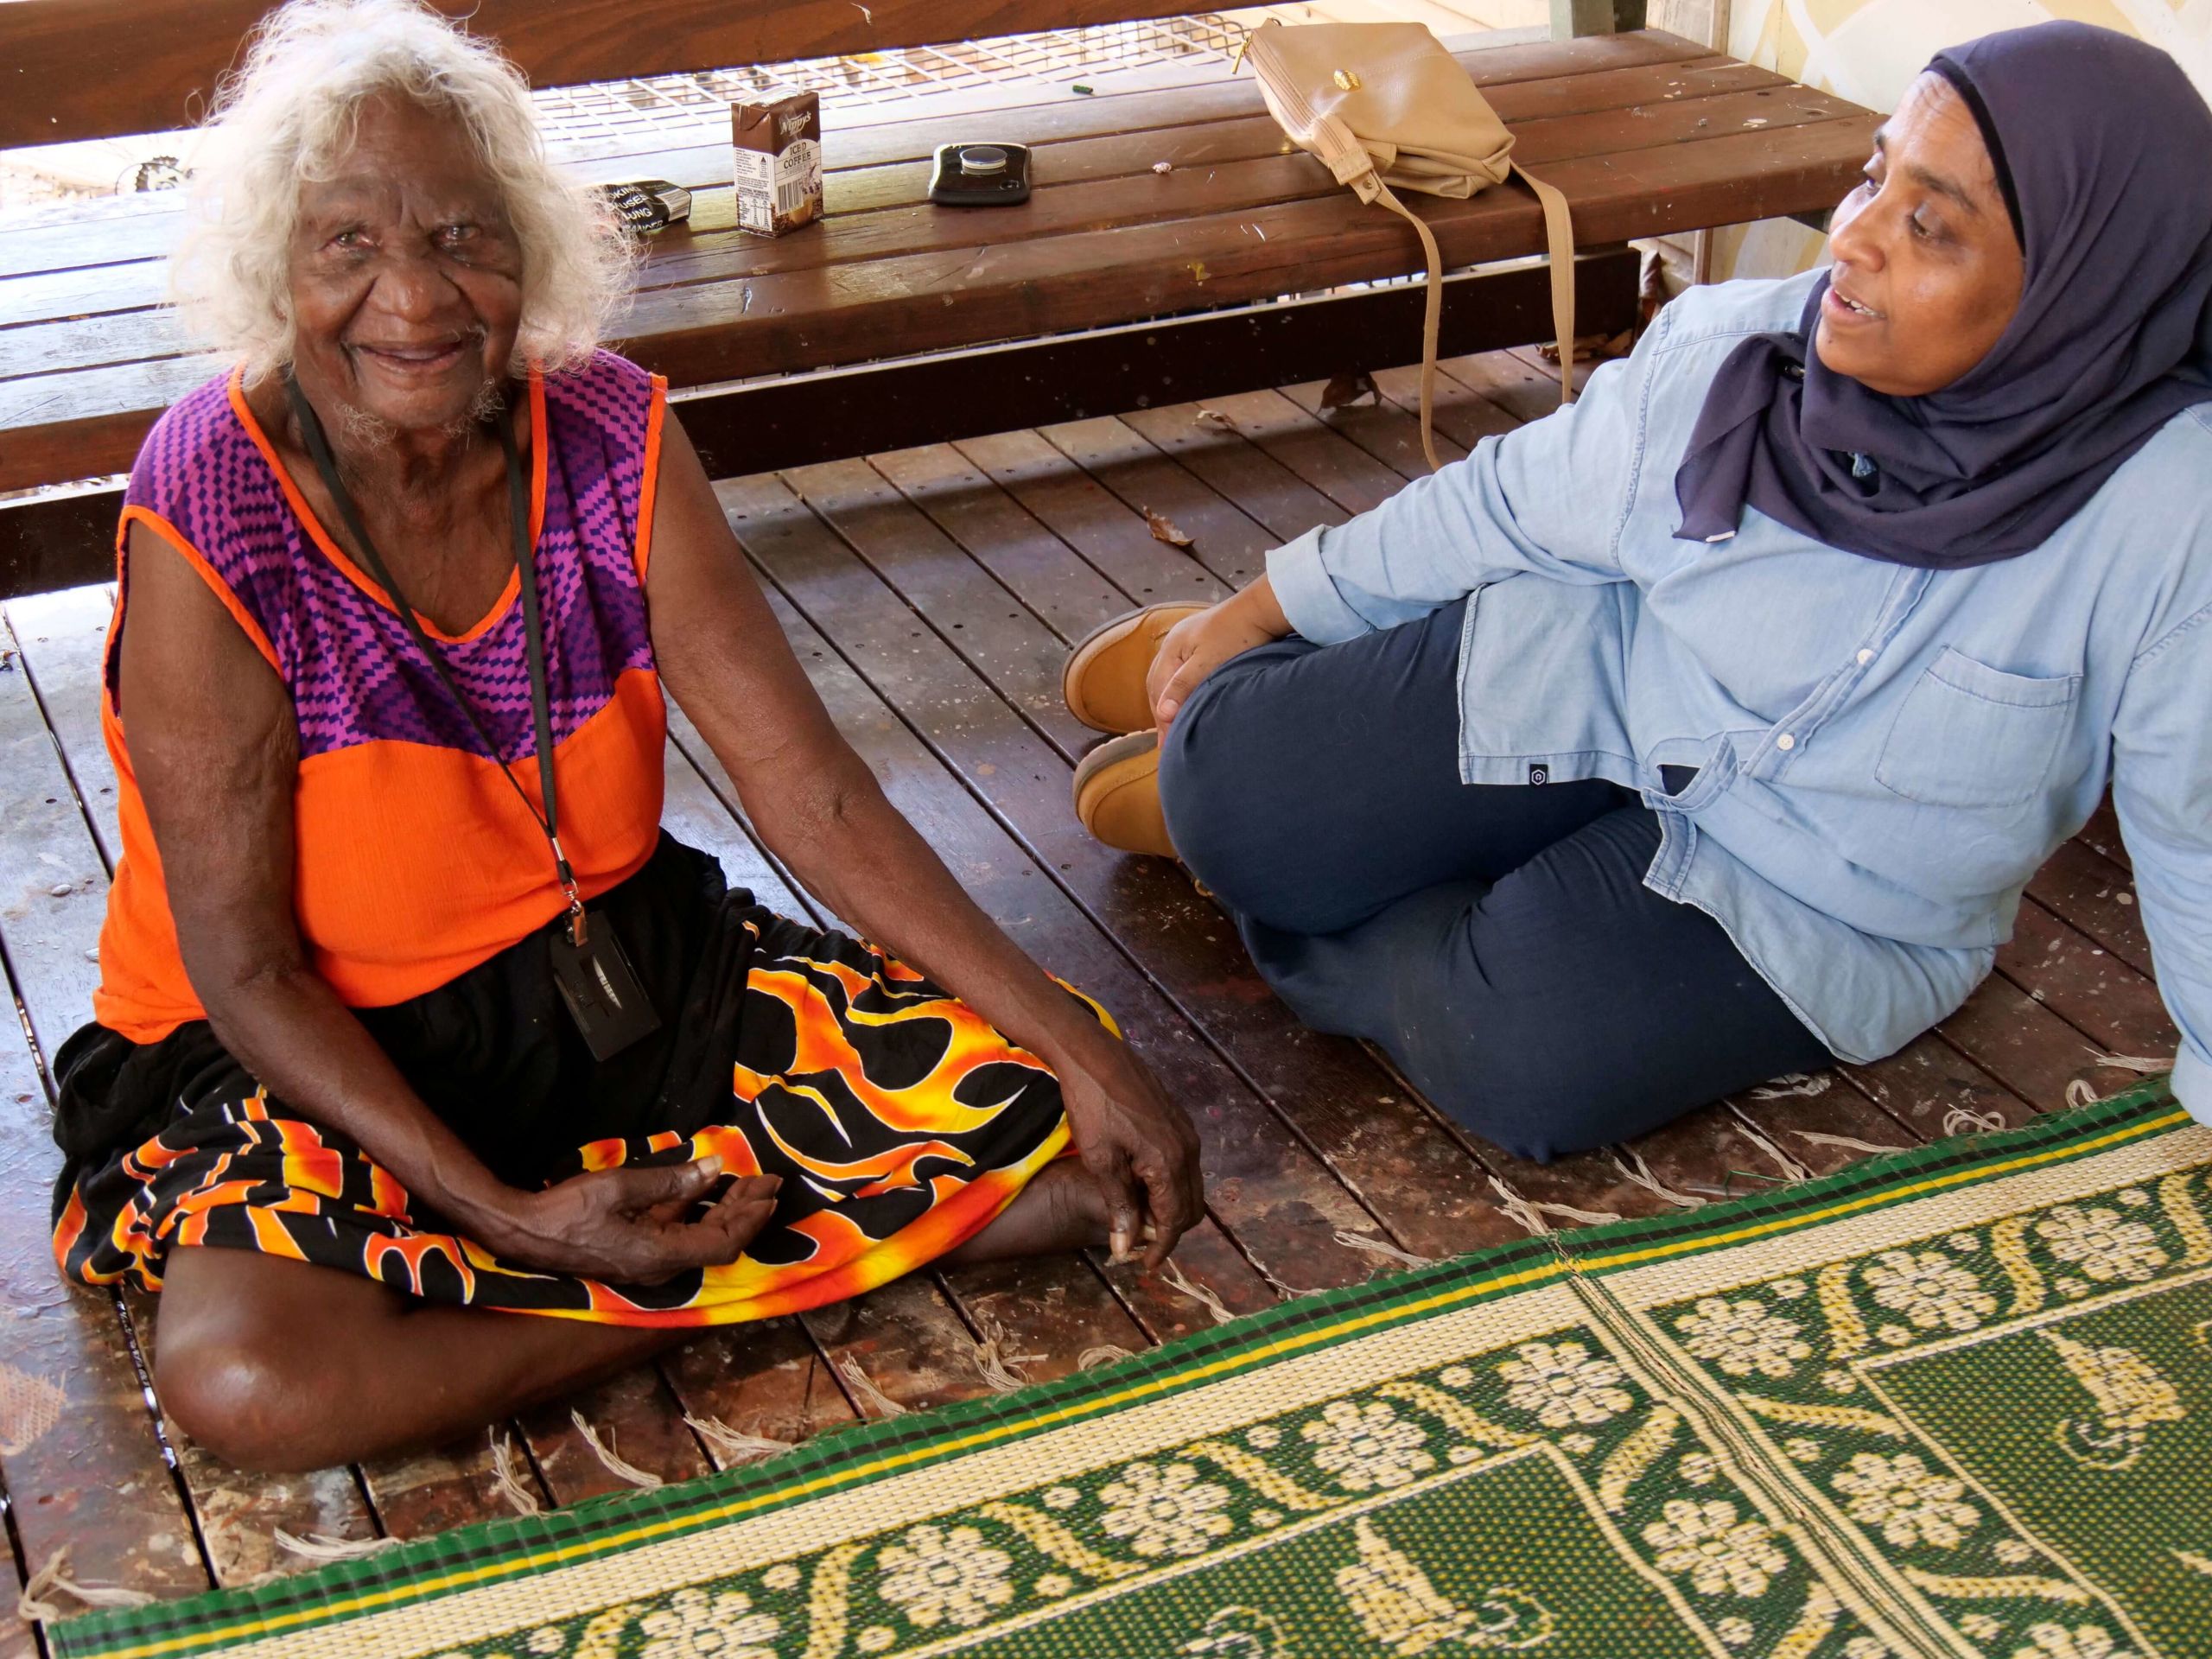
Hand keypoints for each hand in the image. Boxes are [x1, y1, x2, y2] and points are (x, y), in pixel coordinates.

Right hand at [491, 1158, 781, 1283]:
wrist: (522, 1233)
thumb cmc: (567, 1210)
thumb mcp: (620, 1187)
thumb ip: (671, 1180)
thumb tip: (714, 1167)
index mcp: (660, 1254)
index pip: (724, 1242)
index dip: (750, 1218)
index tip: (768, 1190)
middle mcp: (660, 1267)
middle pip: (717, 1242)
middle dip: (746, 1211)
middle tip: (767, 1182)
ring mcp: (647, 1264)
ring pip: (699, 1238)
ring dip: (724, 1211)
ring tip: (746, 1183)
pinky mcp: (635, 1254)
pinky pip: (677, 1234)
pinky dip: (696, 1211)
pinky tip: (703, 1188)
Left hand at [1054, 1035, 1203, 1269]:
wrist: (1093, 1053)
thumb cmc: (1092, 1106)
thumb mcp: (1100, 1160)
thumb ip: (1118, 1206)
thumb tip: (1125, 1249)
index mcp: (1169, 1162)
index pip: (1174, 1220)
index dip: (1161, 1248)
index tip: (1143, 1265)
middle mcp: (1187, 1148)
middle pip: (1191, 1206)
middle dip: (1170, 1230)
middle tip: (1138, 1242)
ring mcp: (1185, 1131)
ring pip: (1190, 1184)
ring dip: (1170, 1206)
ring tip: (1137, 1215)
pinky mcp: (1177, 1119)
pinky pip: (1184, 1163)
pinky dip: (1169, 1183)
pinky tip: (1141, 1183)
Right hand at [1147, 578, 1290, 730]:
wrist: (1264, 609)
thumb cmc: (1239, 635)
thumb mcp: (1208, 664)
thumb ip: (1184, 687)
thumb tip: (1163, 714)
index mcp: (1171, 648)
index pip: (1159, 690)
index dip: (1162, 719)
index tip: (1166, 745)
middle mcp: (1175, 643)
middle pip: (1160, 684)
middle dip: (1162, 712)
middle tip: (1165, 743)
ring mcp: (1188, 642)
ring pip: (1170, 678)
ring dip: (1170, 702)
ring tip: (1172, 725)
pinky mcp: (1203, 644)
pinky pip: (1183, 672)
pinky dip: (1181, 691)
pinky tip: (1189, 701)